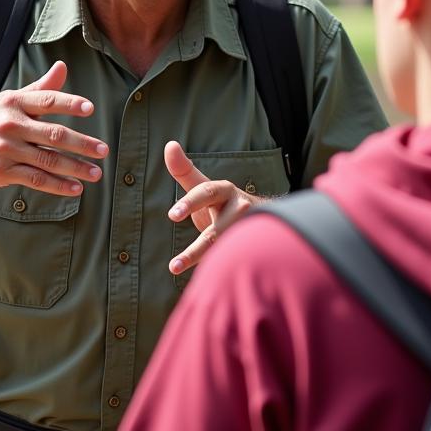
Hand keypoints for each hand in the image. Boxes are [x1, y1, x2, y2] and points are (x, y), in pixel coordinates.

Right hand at [0, 60, 108, 196]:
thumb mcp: (9, 101)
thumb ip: (40, 88)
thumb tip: (63, 66)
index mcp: (14, 103)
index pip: (47, 100)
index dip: (69, 103)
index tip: (90, 109)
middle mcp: (10, 124)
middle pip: (54, 134)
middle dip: (82, 143)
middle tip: (104, 150)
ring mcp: (5, 149)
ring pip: (48, 160)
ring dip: (75, 168)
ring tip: (96, 173)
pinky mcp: (1, 172)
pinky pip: (35, 179)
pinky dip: (57, 185)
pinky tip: (75, 188)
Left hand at [164, 140, 261, 273]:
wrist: (261, 221)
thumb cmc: (220, 203)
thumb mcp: (202, 186)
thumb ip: (183, 170)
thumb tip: (170, 144)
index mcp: (225, 191)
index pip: (206, 193)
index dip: (189, 203)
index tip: (172, 215)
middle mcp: (241, 210)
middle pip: (216, 232)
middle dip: (197, 249)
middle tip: (173, 266)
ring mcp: (250, 232)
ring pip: (226, 251)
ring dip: (206, 267)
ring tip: (179, 276)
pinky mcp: (256, 250)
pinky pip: (237, 263)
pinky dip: (222, 273)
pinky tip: (208, 285)